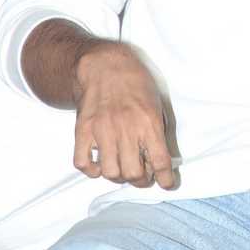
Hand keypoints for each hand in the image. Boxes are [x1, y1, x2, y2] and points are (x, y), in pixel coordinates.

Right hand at [72, 42, 174, 188]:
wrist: (105, 66)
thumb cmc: (136, 84)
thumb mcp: (158, 104)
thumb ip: (159, 132)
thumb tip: (160, 160)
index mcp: (148, 122)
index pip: (159, 161)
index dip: (165, 178)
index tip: (167, 183)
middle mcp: (126, 129)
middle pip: (133, 173)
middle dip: (141, 181)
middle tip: (142, 175)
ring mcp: (102, 131)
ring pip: (110, 173)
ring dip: (118, 177)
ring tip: (123, 168)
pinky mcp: (82, 131)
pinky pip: (83, 163)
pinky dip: (92, 171)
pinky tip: (100, 164)